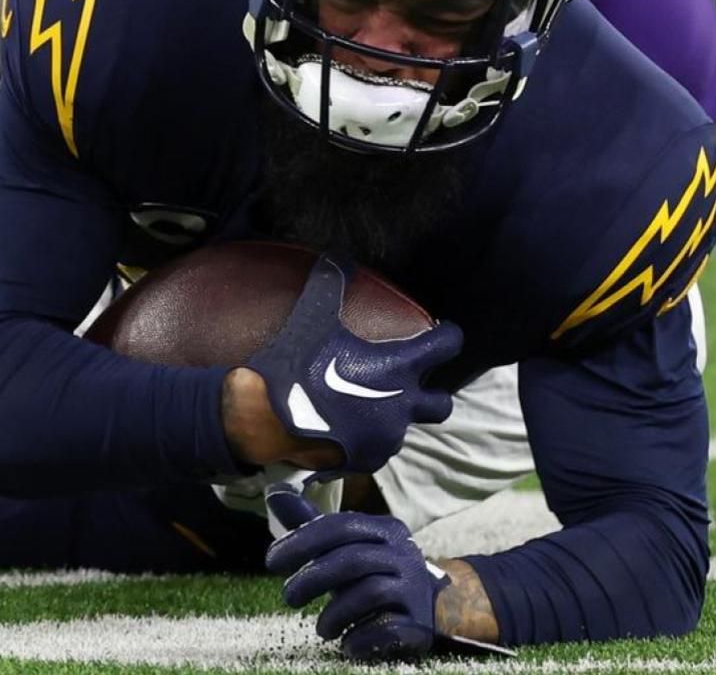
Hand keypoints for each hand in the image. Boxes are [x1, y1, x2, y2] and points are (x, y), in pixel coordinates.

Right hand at [242, 254, 459, 475]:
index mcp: (399, 368)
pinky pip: (380, 449)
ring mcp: (386, 438)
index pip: (446, 346)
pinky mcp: (367, 460)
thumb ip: (330, 285)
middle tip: (412, 381)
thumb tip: (338, 256)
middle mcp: (403, 405)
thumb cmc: (297, 365)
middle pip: (442, 404)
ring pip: (407, 427)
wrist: (267, 419)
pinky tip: (349, 428)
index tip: (442, 334)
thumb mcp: (311, 318)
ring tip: (371, 405)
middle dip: (433, 392)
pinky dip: (370, 438)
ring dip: (396, 416)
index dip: (447, 336)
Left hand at [265, 487, 513, 663]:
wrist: (434, 605)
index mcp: (383, 529)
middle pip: (353, 559)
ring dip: (335, 613)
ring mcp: (414, 587)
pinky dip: (362, 636)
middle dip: (313, 578)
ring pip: (370, 592)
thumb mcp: (344, 547)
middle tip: (288, 597)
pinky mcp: (420, 621)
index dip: (302, 542)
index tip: (272, 561)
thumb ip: (311, 525)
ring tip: (322, 629)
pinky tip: (347, 643)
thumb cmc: (374, 572)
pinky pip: (389, 627)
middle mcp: (402, 553)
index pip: (340, 526)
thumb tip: (274, 493)